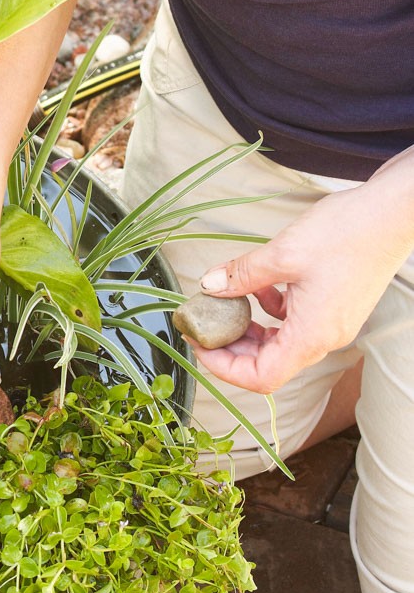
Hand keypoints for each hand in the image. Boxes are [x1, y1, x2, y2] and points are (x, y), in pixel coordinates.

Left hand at [193, 176, 413, 393]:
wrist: (392, 214)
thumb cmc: (347, 233)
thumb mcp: (281, 254)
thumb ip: (242, 275)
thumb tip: (209, 286)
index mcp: (312, 336)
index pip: (262, 378)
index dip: (225, 367)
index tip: (200, 342)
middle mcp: (324, 337)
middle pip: (269, 362)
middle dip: (233, 346)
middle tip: (205, 322)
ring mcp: (332, 322)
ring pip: (281, 341)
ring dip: (251, 326)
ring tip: (226, 300)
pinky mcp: (335, 305)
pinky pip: (295, 320)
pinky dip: (272, 307)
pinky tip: (259, 283)